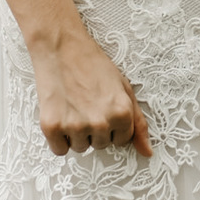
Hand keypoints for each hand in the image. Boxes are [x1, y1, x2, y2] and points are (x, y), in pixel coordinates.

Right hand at [30, 30, 152, 157]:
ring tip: (74, 106)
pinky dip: (59, 138)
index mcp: (121, 113)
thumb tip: (147, 153)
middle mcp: (100, 123)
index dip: (113, 124)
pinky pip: (60, 150)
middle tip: (87, 103)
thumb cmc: (92, 64)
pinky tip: (61, 114)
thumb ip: (138, 122)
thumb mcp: (123, 88)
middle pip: (101, 145)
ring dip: (77, 133)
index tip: (104, 106)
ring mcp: (75, 126)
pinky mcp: (52, 127)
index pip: (122, 140)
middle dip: (96, 128)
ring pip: (81, 148)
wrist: (61, 47)